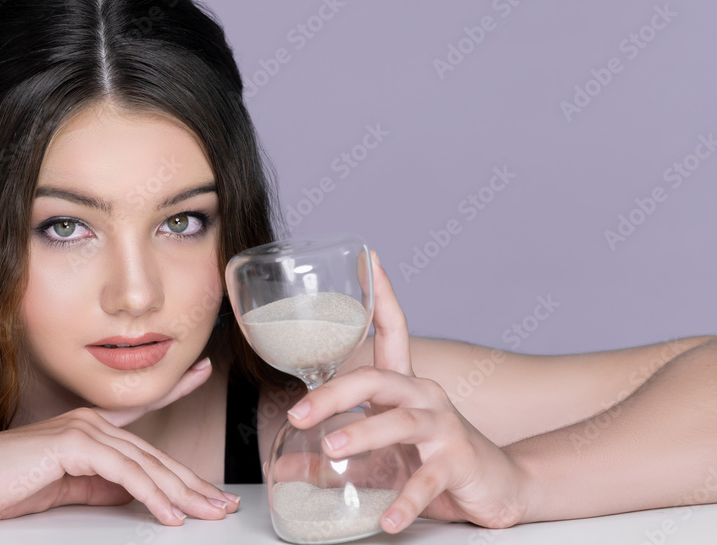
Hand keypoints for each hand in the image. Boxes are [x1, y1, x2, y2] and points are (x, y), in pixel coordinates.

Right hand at [0, 358, 237, 525]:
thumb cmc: (0, 484)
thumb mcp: (62, 487)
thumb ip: (97, 485)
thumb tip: (128, 494)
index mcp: (88, 427)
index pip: (141, 411)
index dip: (174, 392)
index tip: (201, 372)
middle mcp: (91, 422)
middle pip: (154, 455)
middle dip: (192, 482)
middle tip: (222, 502)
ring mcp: (83, 430)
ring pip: (145, 465)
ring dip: (180, 493)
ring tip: (206, 513)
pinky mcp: (73, 445)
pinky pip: (124, 473)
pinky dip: (150, 494)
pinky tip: (168, 512)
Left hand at [285, 250, 529, 532]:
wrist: (500, 488)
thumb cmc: (432, 462)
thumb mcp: (376, 460)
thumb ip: (327, 462)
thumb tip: (279, 466)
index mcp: (404, 386)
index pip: (393, 331)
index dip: (382, 296)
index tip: (369, 260)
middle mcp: (424, 397)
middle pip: (377, 379)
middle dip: (334, 394)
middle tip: (299, 413)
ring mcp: (443, 428)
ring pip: (400, 422)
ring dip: (364, 434)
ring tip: (333, 446)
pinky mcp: (458, 463)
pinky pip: (426, 480)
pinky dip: (404, 500)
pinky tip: (386, 519)